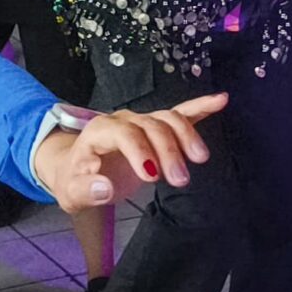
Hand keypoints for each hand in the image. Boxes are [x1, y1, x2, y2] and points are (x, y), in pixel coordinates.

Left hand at [30, 93, 226, 208]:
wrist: (76, 168)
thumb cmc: (74, 179)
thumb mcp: (70, 192)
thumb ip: (85, 190)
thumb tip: (105, 187)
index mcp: (101, 131)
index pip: (125, 134)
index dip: (140, 151)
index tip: (153, 178)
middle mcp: (124, 120)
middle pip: (152, 126)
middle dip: (169, 150)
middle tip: (181, 180)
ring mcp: (142, 121)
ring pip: (169, 118)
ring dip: (187, 136)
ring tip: (200, 159)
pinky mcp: (156, 127)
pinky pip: (180, 113)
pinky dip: (200, 107)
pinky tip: (221, 100)